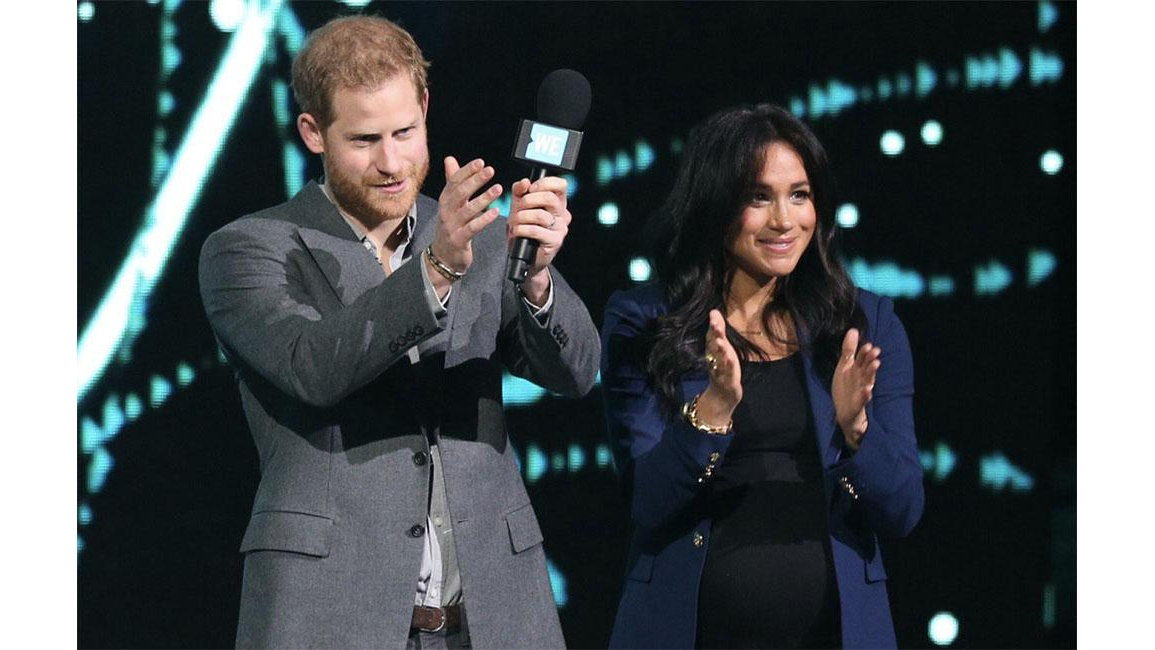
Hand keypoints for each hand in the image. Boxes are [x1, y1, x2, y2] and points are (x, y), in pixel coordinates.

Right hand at [432, 156, 502, 272]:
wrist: (443, 256)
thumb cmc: (451, 226)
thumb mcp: (450, 203)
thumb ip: (452, 181)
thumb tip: (450, 159)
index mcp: (445, 200)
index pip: (454, 181)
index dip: (467, 171)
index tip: (481, 162)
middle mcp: (446, 211)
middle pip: (460, 192)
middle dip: (475, 180)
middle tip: (490, 170)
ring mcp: (451, 226)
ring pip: (468, 209)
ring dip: (483, 198)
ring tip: (498, 189)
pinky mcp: (459, 239)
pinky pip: (472, 228)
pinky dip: (484, 219)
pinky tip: (495, 212)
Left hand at [506, 175, 570, 280]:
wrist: (523, 255)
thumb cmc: (523, 229)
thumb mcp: (518, 207)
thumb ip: (519, 192)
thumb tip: (524, 182)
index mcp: (557, 202)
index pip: (560, 185)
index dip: (545, 183)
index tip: (531, 188)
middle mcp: (562, 214)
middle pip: (550, 198)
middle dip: (528, 201)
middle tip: (518, 208)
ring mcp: (561, 228)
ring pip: (541, 215)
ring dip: (522, 217)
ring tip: (515, 222)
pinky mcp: (555, 241)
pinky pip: (536, 230)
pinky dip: (522, 229)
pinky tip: (517, 232)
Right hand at [696, 310, 741, 427]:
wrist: (721, 395)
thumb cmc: (722, 368)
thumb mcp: (721, 347)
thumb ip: (718, 330)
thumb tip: (713, 310)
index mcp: (714, 350)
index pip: (712, 335)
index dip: (714, 325)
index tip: (713, 313)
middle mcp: (715, 358)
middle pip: (714, 345)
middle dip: (715, 334)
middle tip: (715, 322)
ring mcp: (721, 369)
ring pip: (720, 358)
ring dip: (720, 350)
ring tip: (720, 341)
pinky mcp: (728, 380)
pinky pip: (728, 372)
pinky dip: (728, 366)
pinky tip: (730, 359)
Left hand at [832, 328, 880, 449]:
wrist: (845, 413)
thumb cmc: (847, 387)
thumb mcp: (844, 367)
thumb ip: (849, 349)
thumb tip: (853, 329)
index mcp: (857, 371)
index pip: (862, 360)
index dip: (865, 353)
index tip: (868, 344)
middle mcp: (861, 380)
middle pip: (867, 369)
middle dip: (870, 360)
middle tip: (875, 351)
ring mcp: (861, 392)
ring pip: (868, 381)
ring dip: (872, 373)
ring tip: (876, 364)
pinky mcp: (858, 404)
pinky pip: (862, 400)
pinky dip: (865, 395)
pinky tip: (868, 390)